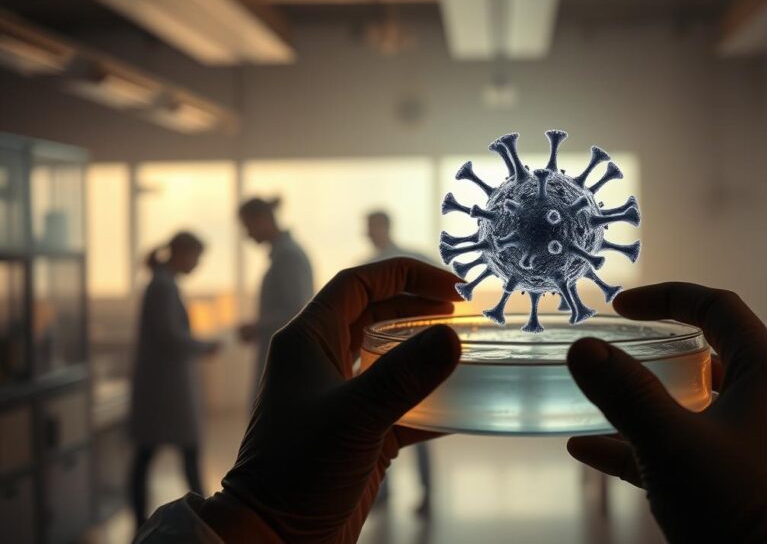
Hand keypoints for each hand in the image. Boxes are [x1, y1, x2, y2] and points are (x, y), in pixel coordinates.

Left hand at [199, 259, 462, 542]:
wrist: (275, 538)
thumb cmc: (297, 471)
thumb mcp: (354, 417)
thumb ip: (404, 375)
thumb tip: (452, 337)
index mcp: (308, 340)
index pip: (359, 284)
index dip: (405, 275)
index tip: (451, 287)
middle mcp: (322, 361)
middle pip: (376, 312)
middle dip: (418, 305)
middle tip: (463, 311)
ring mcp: (339, 397)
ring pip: (388, 355)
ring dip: (424, 348)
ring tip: (465, 347)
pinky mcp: (357, 432)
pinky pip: (399, 402)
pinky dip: (429, 399)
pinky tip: (462, 404)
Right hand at [566, 283, 766, 543]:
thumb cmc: (736, 507)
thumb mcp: (669, 445)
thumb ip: (624, 393)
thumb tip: (582, 349)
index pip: (717, 308)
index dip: (665, 298)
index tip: (620, 308)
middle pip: (716, 360)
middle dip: (658, 362)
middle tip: (620, 364)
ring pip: (711, 410)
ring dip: (657, 411)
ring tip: (602, 420)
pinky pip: (715, 452)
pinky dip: (669, 449)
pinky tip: (605, 457)